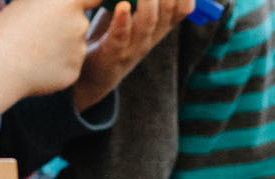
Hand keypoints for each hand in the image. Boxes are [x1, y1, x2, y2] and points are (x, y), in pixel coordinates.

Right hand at [0, 0, 101, 111]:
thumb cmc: (9, 29)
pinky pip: (68, 66)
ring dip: (60, 47)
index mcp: (68, 2)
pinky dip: (57, 66)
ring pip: (74, 46)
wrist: (0, 66)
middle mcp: (80, 25)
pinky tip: (38, 66)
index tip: (82, 6)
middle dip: (65, 27)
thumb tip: (59, 3)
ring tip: (35, 51)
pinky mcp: (74, 72)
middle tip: (40, 33)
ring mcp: (79, 51)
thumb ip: (51, 1)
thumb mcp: (28, 2)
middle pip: (79, 23)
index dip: (87, 2)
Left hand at [73, 0, 193, 110]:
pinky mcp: (113, 53)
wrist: (91, 75)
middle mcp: (151, 36)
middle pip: (170, 10)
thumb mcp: (131, 12)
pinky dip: (122, 20)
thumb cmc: (112, 35)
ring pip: (150, 22)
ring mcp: (134, 46)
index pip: (183, 7)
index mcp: (159, 25)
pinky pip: (121, 36)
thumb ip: (141, 0)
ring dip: (148, 1)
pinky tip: (122, 5)